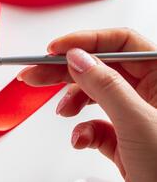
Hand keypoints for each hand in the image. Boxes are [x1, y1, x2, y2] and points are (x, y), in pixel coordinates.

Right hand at [17, 28, 156, 181]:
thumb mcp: (138, 122)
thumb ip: (106, 87)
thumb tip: (79, 59)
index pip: (121, 43)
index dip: (87, 41)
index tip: (56, 49)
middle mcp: (149, 94)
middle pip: (100, 68)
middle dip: (66, 71)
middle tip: (36, 73)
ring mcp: (134, 116)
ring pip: (94, 95)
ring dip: (73, 102)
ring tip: (64, 111)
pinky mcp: (122, 139)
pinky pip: (94, 124)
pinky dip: (82, 131)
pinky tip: (82, 139)